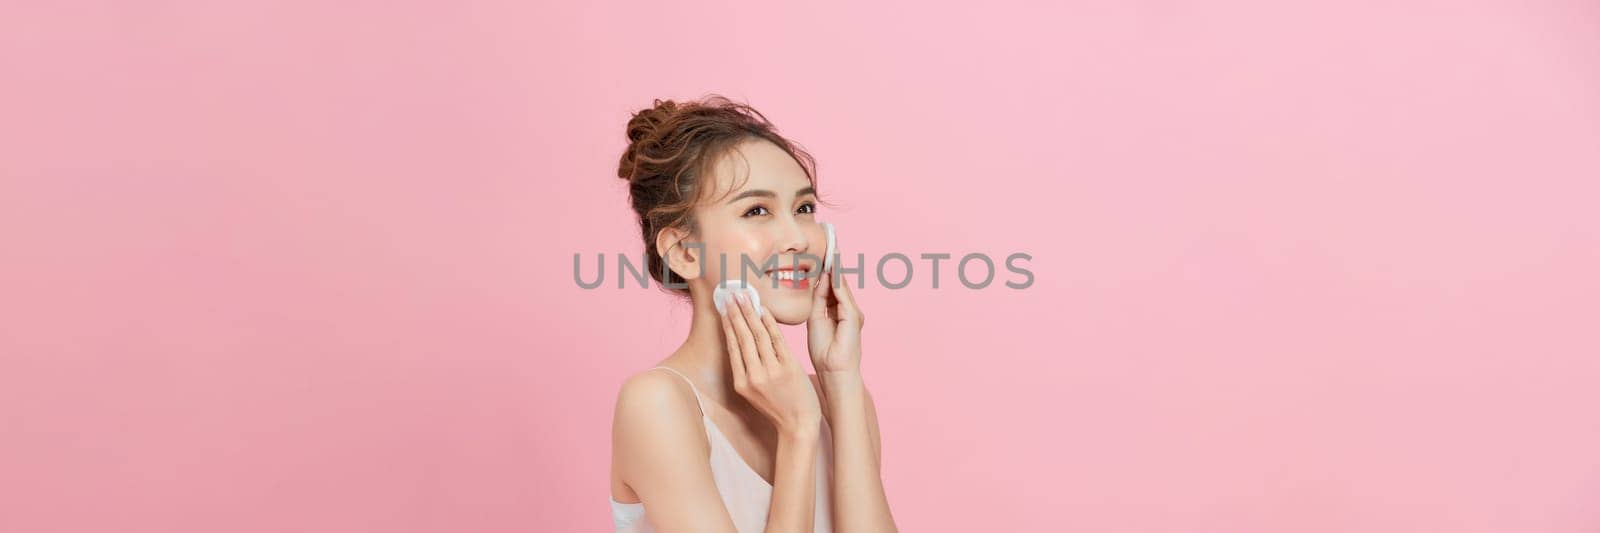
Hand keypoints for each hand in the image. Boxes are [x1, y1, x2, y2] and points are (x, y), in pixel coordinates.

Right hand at [720, 291, 822, 434]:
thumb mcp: (753, 392)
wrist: (798, 425)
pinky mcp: (789, 368)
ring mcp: (771, 372)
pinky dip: (770, 323)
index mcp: (741, 383)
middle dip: (736, 313)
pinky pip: (777, 340)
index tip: (724, 308)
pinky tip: (764, 310)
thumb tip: (739, 343)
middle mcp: (753, 376)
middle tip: (731, 295)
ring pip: (758, 335)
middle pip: (742, 337)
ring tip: (745, 297)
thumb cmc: (777, 407)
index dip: (728, 324)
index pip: (732, 346)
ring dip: (750, 313)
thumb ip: (746, 370)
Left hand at [807, 257, 864, 375]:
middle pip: (840, 283)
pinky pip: (843, 295)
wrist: (834, 372)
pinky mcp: (853, 317)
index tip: (824, 253)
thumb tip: (821, 280)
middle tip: (831, 243)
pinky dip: (838, 282)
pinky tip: (832, 270)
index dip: (828, 271)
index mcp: (839, 312)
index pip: (833, 287)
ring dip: (837, 268)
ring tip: (832, 250)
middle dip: (835, 264)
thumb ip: (819, 300)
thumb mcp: (816, 320)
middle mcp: (849, 310)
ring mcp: (853, 313)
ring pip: (843, 286)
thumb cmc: (824, 352)